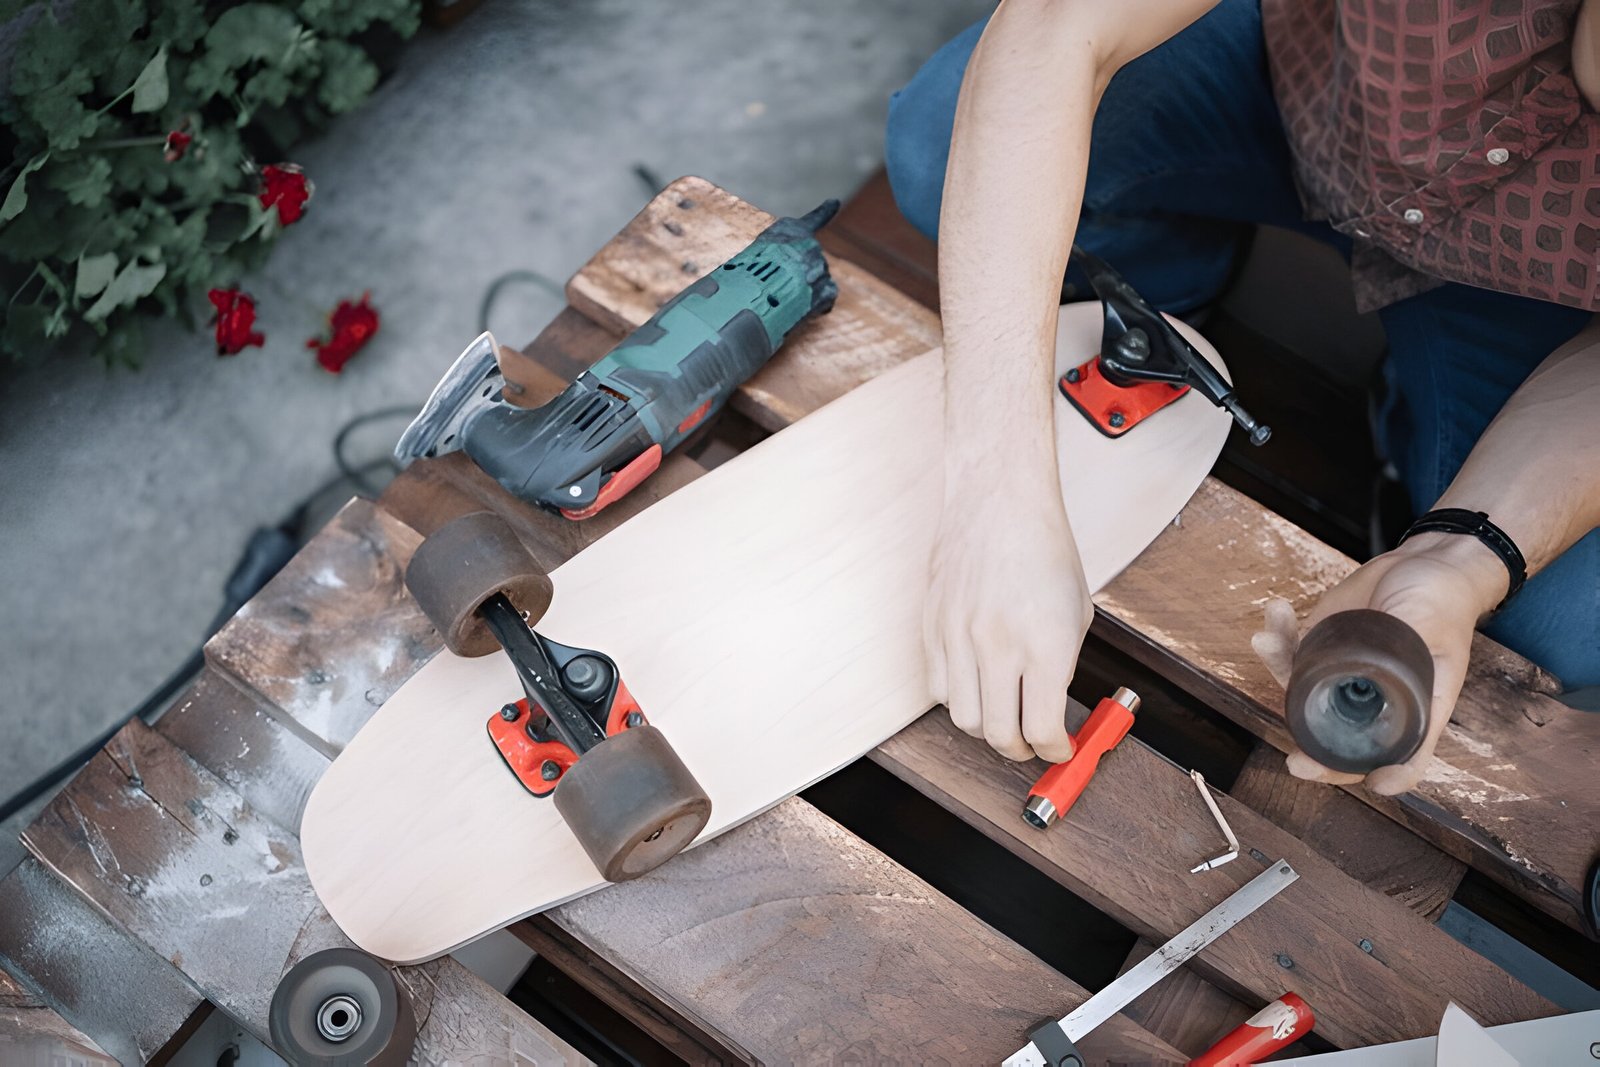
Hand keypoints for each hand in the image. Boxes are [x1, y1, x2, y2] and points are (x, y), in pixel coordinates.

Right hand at [924, 483, 1091, 761]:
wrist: (998, 500)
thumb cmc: (1045, 550)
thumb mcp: (1076, 612)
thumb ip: (1063, 667)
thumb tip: (1052, 713)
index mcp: (1045, 642)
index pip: (1042, 730)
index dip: (1055, 752)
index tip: (1061, 750)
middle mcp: (998, 644)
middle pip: (999, 735)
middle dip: (1021, 750)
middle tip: (1033, 743)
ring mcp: (959, 636)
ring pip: (964, 718)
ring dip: (987, 727)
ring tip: (1004, 713)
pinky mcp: (932, 626)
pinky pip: (938, 688)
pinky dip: (959, 698)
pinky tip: (976, 683)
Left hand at [1251, 533, 1506, 793]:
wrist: (1425, 565)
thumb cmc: (1442, 605)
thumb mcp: (1433, 639)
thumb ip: (1415, 671)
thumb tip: (1392, 702)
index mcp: (1406, 712)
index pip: (1374, 757)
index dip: (1339, 770)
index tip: (1306, 769)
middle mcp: (1368, 701)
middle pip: (1324, 734)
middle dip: (1299, 739)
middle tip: (1283, 747)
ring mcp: (1339, 673)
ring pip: (1296, 688)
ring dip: (1275, 665)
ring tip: (1265, 639)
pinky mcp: (1320, 644)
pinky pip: (1290, 648)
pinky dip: (1277, 632)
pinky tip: (1278, 609)